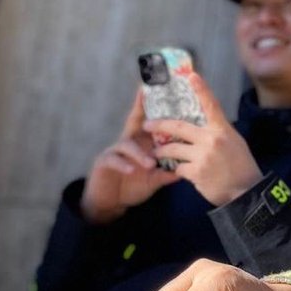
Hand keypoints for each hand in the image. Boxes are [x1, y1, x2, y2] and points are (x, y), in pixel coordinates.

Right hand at [81, 92, 177, 223]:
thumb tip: (186, 169)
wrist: (111, 202)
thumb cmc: (133, 184)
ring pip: (127, 145)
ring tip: (151, 164)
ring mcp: (115, 151)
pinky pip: (114, 160)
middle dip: (141, 110)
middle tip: (151, 104)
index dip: (152, 105)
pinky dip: (124, 165)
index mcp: (142, 142)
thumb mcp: (154, 178)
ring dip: (140, 154)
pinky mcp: (104, 162)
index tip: (158, 88)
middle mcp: (128, 141)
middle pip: (135, 122)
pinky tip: (132, 170)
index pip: (150, 121)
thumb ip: (167, 173)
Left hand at [142, 73, 261, 205]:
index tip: (191, 75)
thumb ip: (219, 133)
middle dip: (159, 125)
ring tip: (156, 153)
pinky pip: (178, 168)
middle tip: (147, 124)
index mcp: (222, 130)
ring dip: (162, 151)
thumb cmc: (242, 166)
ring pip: (173, 149)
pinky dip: (177, 170)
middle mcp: (211, 139)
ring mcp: (203, 156)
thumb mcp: (235, 143)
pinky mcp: (196, 172)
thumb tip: (206, 124)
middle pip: (179, 127)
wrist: (245, 191)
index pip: (211, 105)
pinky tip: (181, 172)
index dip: (201, 89)